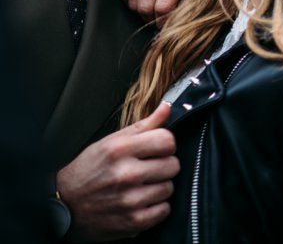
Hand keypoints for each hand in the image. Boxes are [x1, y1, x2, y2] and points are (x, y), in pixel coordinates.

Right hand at [57, 102, 178, 241]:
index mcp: (121, 150)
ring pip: (169, 188)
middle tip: (151, 167)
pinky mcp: (131, 221)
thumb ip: (144, 124)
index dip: (166, 143)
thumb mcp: (112, 141)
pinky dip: (157, 207)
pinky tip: (144, 201)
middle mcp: (126, 174)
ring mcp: (129, 200)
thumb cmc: (89, 168)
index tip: (159, 148)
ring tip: (144, 184)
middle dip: (165, 165)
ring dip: (160, 187)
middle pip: (173, 165)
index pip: (167, 140)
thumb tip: (167, 107)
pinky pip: (163, 211)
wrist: (64, 204)